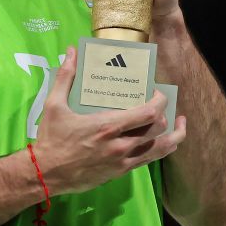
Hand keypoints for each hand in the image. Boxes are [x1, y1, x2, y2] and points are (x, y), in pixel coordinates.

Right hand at [32, 47, 186, 195]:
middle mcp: (121, 144)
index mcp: (108, 125)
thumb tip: (71, 52)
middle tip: (162, 104)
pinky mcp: (120, 172)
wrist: (46, 174)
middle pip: (158, 128)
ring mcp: (123, 161)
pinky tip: (161, 142)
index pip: (148, 112)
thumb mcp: (54, 105)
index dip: (160, 100)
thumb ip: (65, 77)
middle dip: (166, 114)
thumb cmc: (51, 138)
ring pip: (161, 148)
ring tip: (179, 125)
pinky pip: (148, 160)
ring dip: (174, 135)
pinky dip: (160, 149)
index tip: (158, 92)